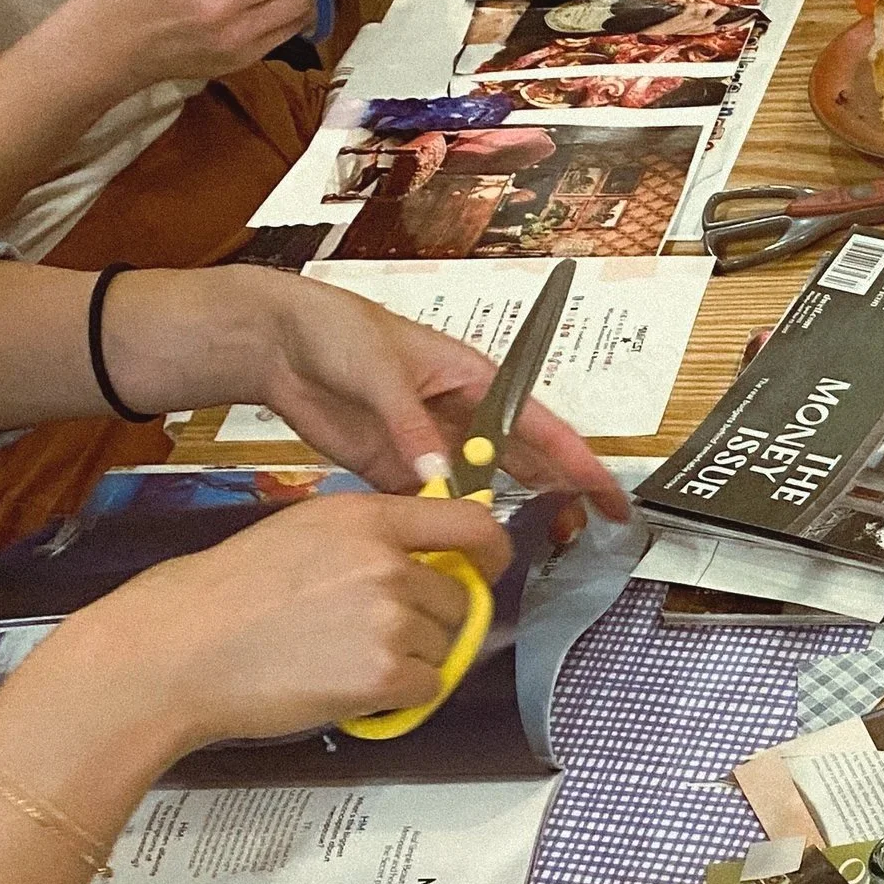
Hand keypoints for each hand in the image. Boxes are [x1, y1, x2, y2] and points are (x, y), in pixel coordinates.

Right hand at [81, 491, 517, 753]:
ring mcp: (390, 619)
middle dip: (430, 622)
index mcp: (368, 518)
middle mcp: (388, 562)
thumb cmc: (230, 594)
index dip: (489, 552)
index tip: (486, 568)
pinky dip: (399, 696)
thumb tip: (430, 558)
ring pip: (445, 647)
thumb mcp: (305, 533)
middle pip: (458, 598)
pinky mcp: (385, 674)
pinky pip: (428, 688)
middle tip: (370, 634)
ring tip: (344, 656)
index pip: (470, 524)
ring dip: (410, 660)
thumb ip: (371, 538)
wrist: (181, 648)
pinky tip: (350, 684)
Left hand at [248, 278, 632, 514]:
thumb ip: (412, 426)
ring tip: (535, 549)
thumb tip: (443, 477)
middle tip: (586, 532)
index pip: (539, 425)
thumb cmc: (339, 332)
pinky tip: (463, 552)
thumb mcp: (382, 372)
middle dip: (557, 494)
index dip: (576, 461)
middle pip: (522, 461)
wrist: (277, 341)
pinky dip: (448, 527)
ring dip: (505, 516)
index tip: (606, 492)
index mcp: (474, 380)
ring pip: (482, 487)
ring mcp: (430, 445)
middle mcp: (461, 416)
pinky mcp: (395, 468)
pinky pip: (432, 503)